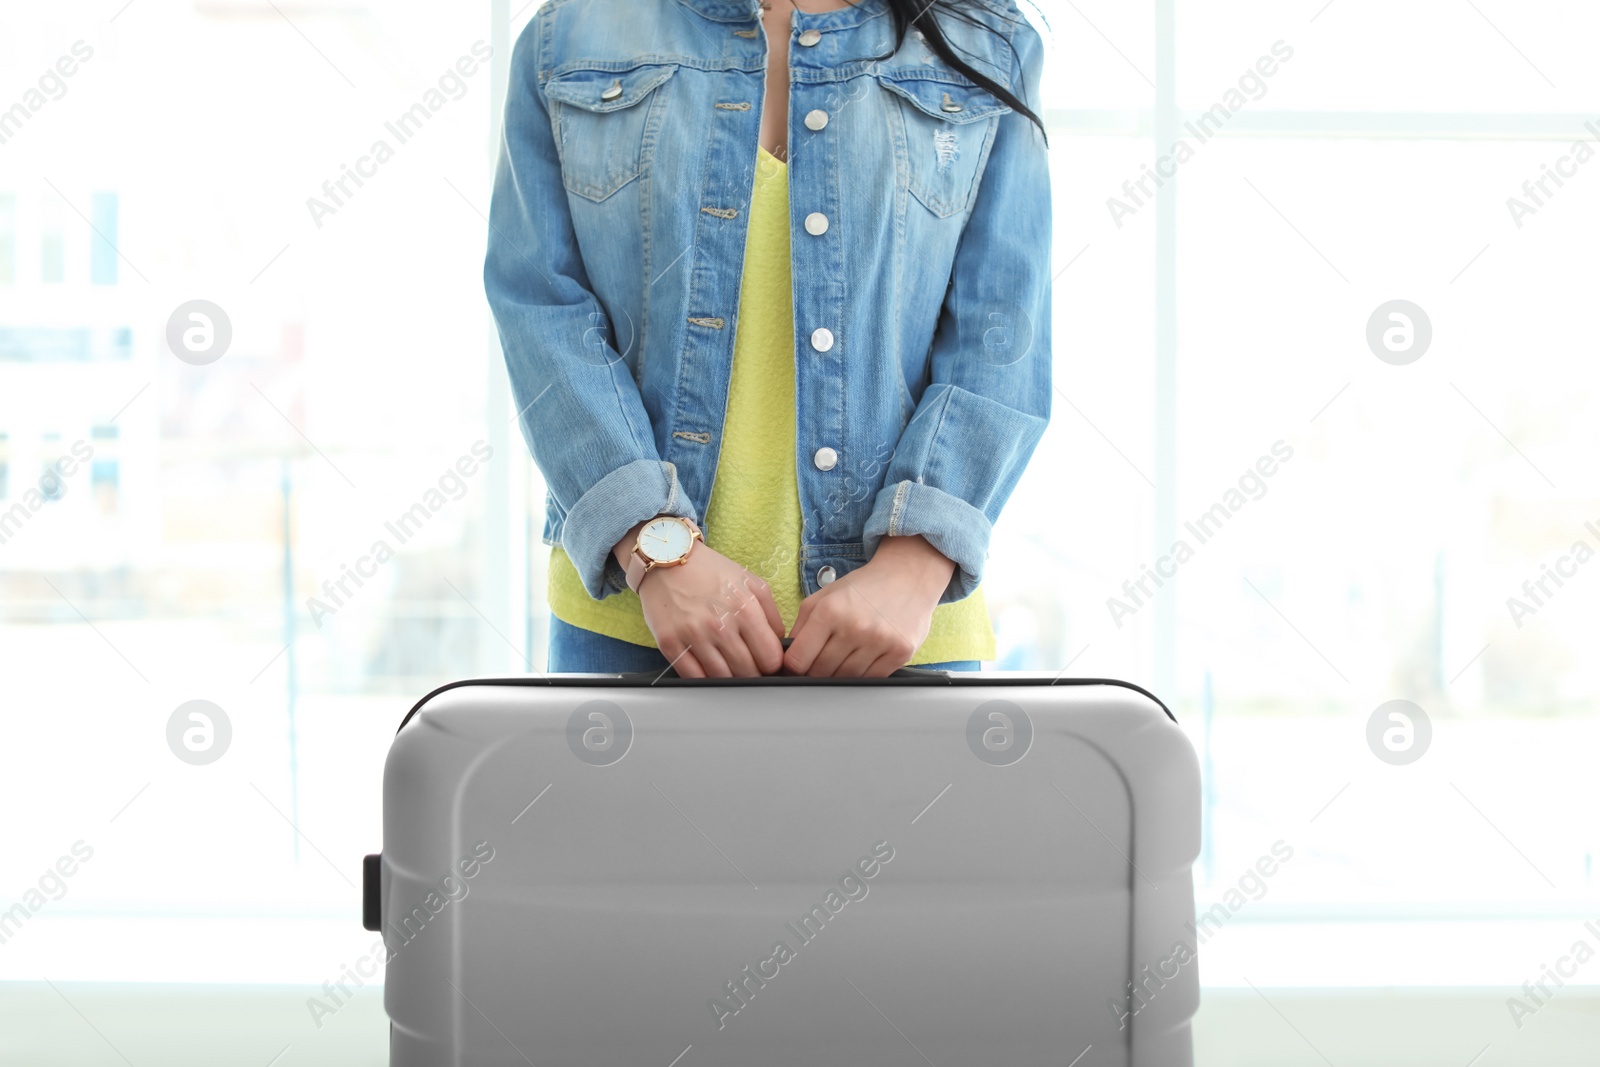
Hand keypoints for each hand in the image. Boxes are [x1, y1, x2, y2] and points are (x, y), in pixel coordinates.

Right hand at [620, 530, 785, 676]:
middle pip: (748, 672)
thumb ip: (772, 614)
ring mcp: (693, 636)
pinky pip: (694, 677)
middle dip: (752, 671)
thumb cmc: (710, 571)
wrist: (668, 558)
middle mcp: (720, 624)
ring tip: (728, 664)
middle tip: (748, 664)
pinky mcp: (670, 643)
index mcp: (745, 608)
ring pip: (722, 678)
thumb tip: (779, 644)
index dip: (772, 662)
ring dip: (729, 676)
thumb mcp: (751, 583)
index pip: (770, 657)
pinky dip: (704, 677)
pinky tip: (708, 667)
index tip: (766, 660)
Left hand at [783, 535, 954, 676]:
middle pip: (821, 672)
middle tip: (822, 663)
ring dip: (841, 674)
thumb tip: (787, 659)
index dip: (794, 667)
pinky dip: (864, 675)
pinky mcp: (900, 652)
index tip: (799, 666)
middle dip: (817, 671)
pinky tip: (864, 659)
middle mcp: (854, 626)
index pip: (799, 659)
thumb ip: (801, 627)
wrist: (907, 576)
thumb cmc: (862, 589)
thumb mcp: (823, 597)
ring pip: (846, 678)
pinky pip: (872, 679)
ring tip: (844, 658)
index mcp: (829, 611)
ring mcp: (879, 641)